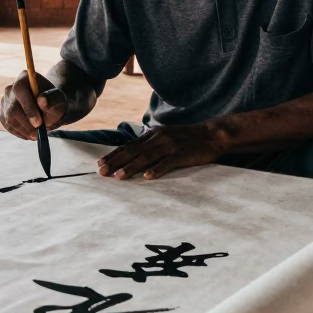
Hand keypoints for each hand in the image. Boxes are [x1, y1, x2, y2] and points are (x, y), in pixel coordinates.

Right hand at [0, 71, 67, 140]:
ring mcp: (5, 101)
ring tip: (37, 134)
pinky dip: (20, 133)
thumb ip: (52, 98)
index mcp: (24, 77)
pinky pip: (8, 126)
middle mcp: (11, 88)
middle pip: (12, 107)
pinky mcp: (3, 114)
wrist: (49, 110)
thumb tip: (41, 100)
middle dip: (26, 123)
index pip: (19, 89)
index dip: (27, 106)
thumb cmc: (55, 102)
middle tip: (38, 132)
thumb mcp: (59, 100)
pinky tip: (30, 133)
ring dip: (24, 130)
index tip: (38, 122)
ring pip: (9, 118)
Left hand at [97, 123, 219, 180]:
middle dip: (116, 162)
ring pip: (146, 157)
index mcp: (153, 134)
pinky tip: (147, 177)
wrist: (211, 135)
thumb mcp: (166, 136)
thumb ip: (151, 143)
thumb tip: (134, 153)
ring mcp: (169, 146)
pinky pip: (166, 163)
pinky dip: (156, 170)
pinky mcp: (181, 154)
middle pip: (133, 151)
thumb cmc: (188, 138)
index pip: (129, 145)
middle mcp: (158, 138)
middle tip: (101, 172)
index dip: (114, 154)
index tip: (100, 162)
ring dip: (131, 168)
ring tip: (118, 177)